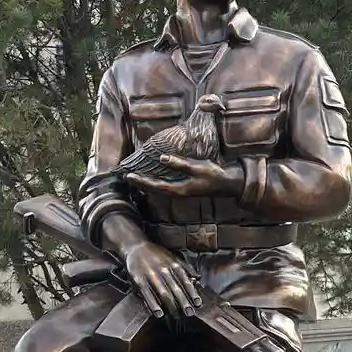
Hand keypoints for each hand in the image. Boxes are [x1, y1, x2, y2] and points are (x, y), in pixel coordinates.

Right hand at [123, 240, 201, 318]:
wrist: (135, 247)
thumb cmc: (156, 255)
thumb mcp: (173, 257)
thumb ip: (186, 268)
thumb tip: (198, 278)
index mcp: (174, 265)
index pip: (186, 281)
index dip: (192, 293)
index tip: (198, 303)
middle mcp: (164, 270)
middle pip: (176, 289)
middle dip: (184, 303)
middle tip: (190, 313)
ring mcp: (151, 276)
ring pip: (163, 293)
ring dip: (171, 306)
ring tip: (177, 316)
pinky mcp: (139, 281)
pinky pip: (147, 295)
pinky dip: (153, 305)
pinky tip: (159, 313)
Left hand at [125, 155, 243, 197]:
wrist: (225, 183)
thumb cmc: (213, 175)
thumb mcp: (197, 167)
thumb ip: (179, 163)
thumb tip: (161, 159)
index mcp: (179, 190)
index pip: (155, 186)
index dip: (141, 181)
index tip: (129, 176)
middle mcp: (177, 192)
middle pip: (153, 189)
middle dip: (139, 183)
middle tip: (125, 177)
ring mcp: (179, 191)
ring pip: (157, 188)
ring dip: (145, 183)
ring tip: (134, 177)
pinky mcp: (182, 187)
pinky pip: (163, 185)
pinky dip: (154, 181)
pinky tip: (150, 176)